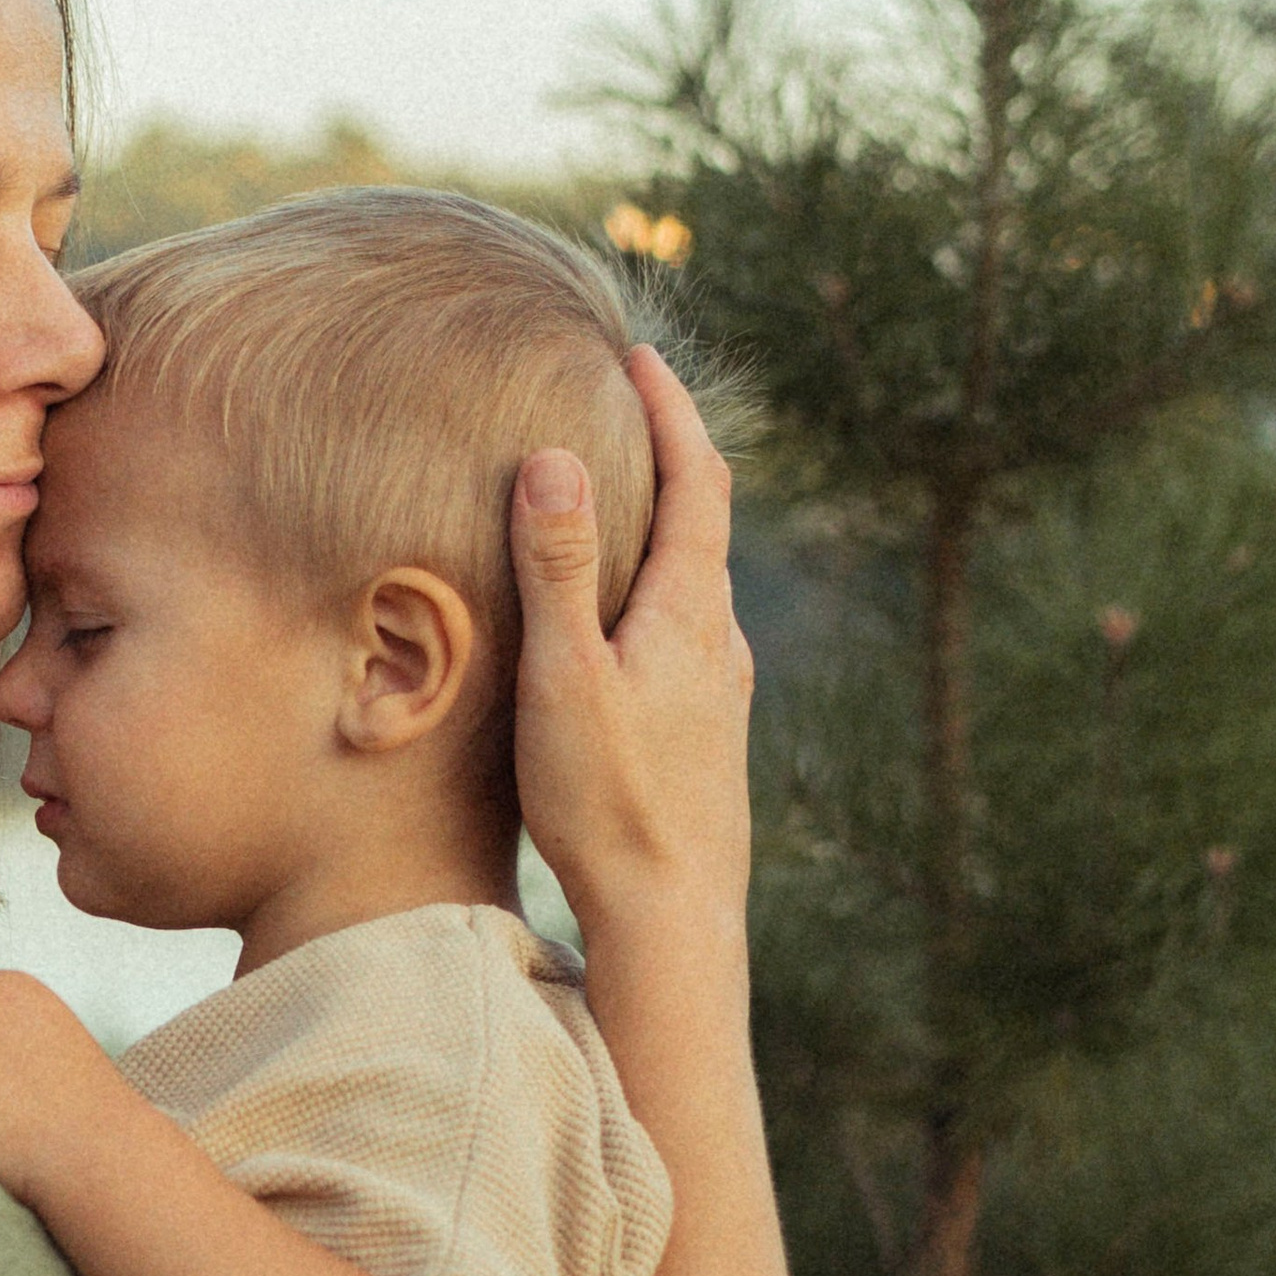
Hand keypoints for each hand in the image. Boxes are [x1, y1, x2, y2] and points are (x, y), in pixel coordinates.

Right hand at [510, 344, 753, 947]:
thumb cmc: (610, 804)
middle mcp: (721, 642)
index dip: (670, 410)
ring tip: (615, 504)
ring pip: (695, 585)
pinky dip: (655, 594)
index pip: (697, 480)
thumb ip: (557, 568)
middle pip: (703, 524)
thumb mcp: (567, 677)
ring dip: (661, 530)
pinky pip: (685, 635)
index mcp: (690, 612)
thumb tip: (554, 455)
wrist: (673, 920)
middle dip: (667, 456)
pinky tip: (624, 627)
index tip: (639, 355)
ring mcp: (722, 692)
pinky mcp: (709, 737)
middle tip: (626, 406)